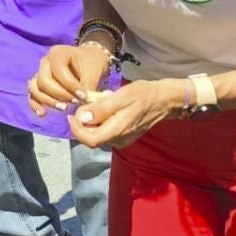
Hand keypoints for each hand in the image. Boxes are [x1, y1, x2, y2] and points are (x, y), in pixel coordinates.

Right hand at [28, 43, 110, 117]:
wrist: (88, 61)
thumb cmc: (91, 65)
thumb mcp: (93, 72)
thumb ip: (88, 87)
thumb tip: (84, 103)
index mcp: (58, 53)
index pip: (58, 71)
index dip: (70, 85)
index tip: (83, 95)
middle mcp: (45, 62)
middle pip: (43, 81)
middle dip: (59, 94)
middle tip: (75, 101)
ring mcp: (39, 73)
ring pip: (35, 88)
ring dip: (48, 101)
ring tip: (64, 108)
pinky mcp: (39, 84)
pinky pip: (32, 95)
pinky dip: (35, 105)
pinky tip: (43, 114)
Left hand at [70, 79, 184, 148]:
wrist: (163, 100)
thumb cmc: (143, 94)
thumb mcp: (121, 96)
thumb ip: (101, 109)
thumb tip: (83, 119)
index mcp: (118, 131)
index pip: (89, 140)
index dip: (77, 129)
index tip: (72, 115)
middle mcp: (119, 140)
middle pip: (90, 137)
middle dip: (84, 121)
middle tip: (90, 102)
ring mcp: (121, 140)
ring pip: (97, 133)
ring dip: (93, 119)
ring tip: (102, 102)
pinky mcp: (123, 137)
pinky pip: (105, 131)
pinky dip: (101, 120)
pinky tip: (108, 108)